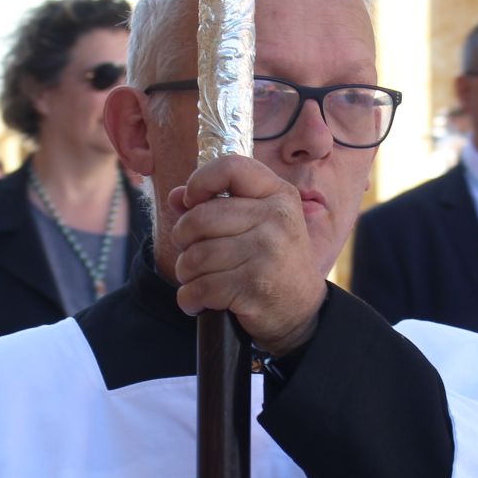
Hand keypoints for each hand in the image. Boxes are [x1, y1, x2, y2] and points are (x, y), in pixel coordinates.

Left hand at [167, 156, 325, 355]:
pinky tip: (200, 302)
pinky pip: (199, 288)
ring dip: (186, 273)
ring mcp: (267, 253)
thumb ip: (216, 204)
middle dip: (183, 240)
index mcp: (278, 194)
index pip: (230, 167)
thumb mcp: (257, 223)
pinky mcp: (254, 286)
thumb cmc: (271, 261)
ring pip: (194, 257)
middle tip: (191, 252)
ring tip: (198, 280)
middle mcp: (276, 219)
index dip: (199, 181)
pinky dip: (190, 299)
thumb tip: (176, 196)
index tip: (191, 202)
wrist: (301, 310)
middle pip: (199, 218)